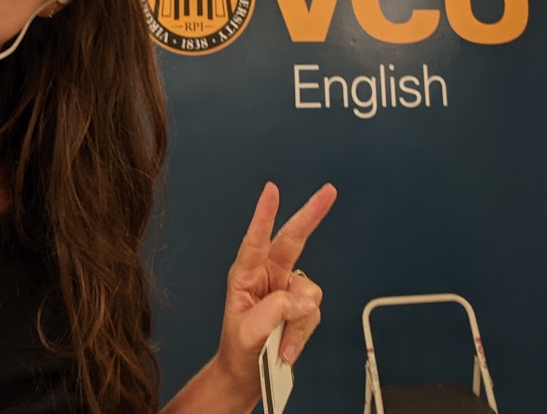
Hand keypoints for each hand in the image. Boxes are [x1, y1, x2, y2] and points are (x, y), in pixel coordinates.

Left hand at [215, 181, 336, 405]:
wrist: (246, 376)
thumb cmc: (238, 349)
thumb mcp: (248, 332)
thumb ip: (275, 311)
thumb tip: (305, 299)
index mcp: (246, 273)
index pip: (256, 239)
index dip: (265, 214)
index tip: (271, 190)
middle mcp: (268, 274)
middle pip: (294, 239)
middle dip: (312, 213)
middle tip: (328, 191)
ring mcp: (288, 289)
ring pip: (309, 291)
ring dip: (298, 321)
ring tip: (279, 342)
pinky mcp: (302, 306)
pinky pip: (314, 313)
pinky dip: (302, 334)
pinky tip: (286, 347)